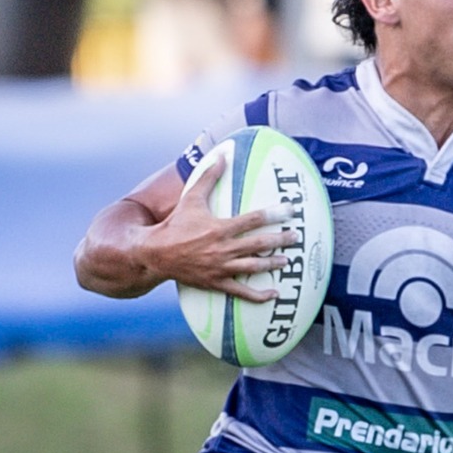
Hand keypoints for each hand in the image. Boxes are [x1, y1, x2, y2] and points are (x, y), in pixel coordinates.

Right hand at [139, 158, 296, 301]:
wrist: (156, 254)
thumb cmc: (175, 224)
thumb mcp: (191, 198)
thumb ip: (209, 177)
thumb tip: (223, 156)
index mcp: (219, 228)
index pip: (253, 220)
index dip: (274, 214)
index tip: (291, 210)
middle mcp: (223, 248)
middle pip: (259, 244)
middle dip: (280, 240)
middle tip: (296, 236)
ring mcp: (220, 268)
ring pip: (253, 267)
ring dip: (272, 264)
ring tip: (287, 260)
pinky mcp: (216, 283)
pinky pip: (241, 292)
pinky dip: (259, 296)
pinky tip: (274, 294)